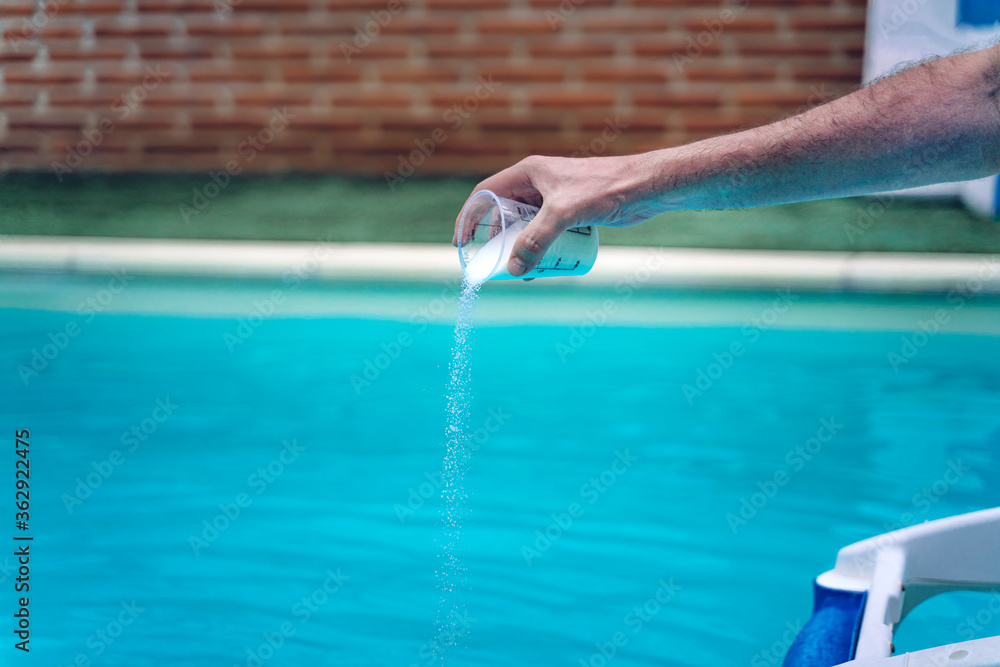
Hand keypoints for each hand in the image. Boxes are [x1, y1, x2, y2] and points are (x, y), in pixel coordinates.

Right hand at [452, 154, 655, 276]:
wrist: (645, 186)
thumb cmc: (606, 189)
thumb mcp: (564, 214)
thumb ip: (537, 240)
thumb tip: (514, 269)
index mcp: (528, 173)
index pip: (485, 194)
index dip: (469, 218)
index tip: (461, 243)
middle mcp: (538, 183)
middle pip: (505, 214)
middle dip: (498, 242)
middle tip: (497, 266)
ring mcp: (555, 197)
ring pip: (526, 226)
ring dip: (521, 249)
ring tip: (524, 271)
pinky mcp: (571, 210)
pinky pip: (546, 232)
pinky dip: (541, 248)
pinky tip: (546, 266)